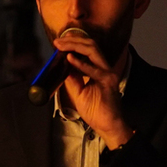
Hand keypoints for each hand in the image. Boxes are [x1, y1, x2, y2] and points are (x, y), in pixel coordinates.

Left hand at [55, 33, 132, 149]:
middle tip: (57, 42)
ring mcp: (107, 73)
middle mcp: (104, 68)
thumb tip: (62, 66)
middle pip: (90, 45)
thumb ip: (72, 78)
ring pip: (93, 50)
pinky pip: (94, 70)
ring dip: (75, 46)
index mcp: (98, 69)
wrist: (107, 126)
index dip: (73, 42)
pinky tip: (69, 59)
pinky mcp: (109, 81)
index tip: (58, 42)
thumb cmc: (95, 112)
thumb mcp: (79, 92)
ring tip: (61, 46)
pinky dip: (81, 63)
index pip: (87, 49)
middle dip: (72, 40)